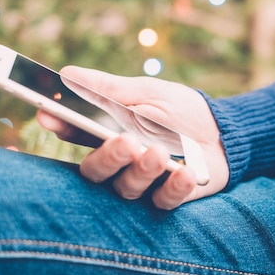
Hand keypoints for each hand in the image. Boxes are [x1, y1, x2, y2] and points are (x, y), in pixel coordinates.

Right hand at [37, 66, 228, 208]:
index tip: (50, 115)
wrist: (224, 131)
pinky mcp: (170, 197)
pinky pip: (163, 201)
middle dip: (107, 157)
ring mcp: (145, 182)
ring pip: (126, 188)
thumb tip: (66, 73)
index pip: (76, 134)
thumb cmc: (182, 110)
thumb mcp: (148, 93)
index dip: (61, 125)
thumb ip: (109, 90)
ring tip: (159, 153)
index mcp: (109, 133)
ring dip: (142, 170)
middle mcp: (121, 162)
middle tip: (126, 142)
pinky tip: (186, 173)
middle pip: (95, 170)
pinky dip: (173, 187)